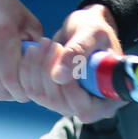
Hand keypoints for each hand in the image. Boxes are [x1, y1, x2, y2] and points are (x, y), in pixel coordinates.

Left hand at [19, 5, 126, 123]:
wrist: (84, 29)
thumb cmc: (96, 30)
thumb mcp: (93, 34)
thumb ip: (78, 53)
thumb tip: (59, 77)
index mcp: (109, 97)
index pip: (86, 109)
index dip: (71, 89)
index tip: (63, 56)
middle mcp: (89, 106)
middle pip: (60, 104)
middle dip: (49, 72)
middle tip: (51, 44)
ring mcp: (69, 103)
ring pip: (42, 97)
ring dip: (37, 68)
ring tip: (44, 42)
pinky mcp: (52, 95)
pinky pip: (31, 90)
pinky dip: (28, 69)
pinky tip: (34, 50)